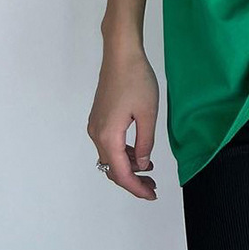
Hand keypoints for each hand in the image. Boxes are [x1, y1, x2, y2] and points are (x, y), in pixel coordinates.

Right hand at [87, 46, 159, 200]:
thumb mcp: (148, 114)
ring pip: (110, 157)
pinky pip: (109, 145)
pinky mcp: (99, 118)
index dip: (136, 188)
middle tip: (153, 186)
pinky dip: (123, 153)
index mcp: (108, 136)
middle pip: (112, 169)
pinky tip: (139, 152)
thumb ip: (145, 143)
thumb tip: (143, 164)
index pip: (121, 173)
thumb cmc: (136, 79)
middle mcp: (97, 134)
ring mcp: (95, 126)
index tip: (151, 195)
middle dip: (132, 181)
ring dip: (128, 167)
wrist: (121, 54)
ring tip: (149, 171)